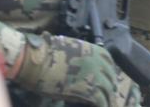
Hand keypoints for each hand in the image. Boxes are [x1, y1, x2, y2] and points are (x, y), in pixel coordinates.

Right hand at [16, 32, 138, 106]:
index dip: (108, 74)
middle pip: (110, 79)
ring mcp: (96, 76)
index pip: (109, 64)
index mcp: (95, 50)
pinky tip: (100, 106)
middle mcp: (99, 62)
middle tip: (107, 96)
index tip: (106, 81)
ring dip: (108, 99)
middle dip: (109, 88)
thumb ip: (82, 57)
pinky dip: (103, 104)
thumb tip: (83, 67)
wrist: (38, 60)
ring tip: (106, 104)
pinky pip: (102, 101)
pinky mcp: (89, 91)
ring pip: (109, 91)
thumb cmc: (47, 53)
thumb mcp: (70, 49)